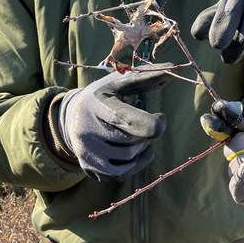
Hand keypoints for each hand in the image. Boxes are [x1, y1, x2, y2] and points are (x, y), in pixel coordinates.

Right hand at [56, 64, 173, 180]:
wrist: (70, 118)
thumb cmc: (102, 97)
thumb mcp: (118, 83)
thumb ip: (145, 78)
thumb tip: (173, 69)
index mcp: (98, 104)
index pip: (132, 121)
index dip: (155, 124)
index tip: (160, 117)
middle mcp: (88, 130)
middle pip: (134, 140)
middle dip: (148, 134)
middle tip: (149, 125)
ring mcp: (88, 152)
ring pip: (130, 157)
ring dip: (143, 147)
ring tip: (140, 136)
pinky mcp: (90, 168)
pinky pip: (122, 173)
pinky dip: (137, 164)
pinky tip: (138, 152)